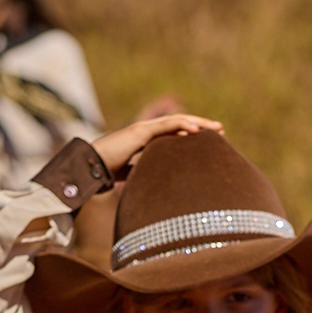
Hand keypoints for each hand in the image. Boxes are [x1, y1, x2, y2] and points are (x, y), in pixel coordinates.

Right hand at [93, 113, 221, 180]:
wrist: (90, 167)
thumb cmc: (109, 173)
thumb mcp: (137, 175)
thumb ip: (150, 176)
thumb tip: (163, 190)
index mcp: (148, 142)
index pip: (175, 134)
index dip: (194, 136)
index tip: (212, 141)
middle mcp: (148, 132)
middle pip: (180, 124)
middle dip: (202, 126)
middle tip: (221, 130)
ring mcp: (144, 130)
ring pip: (176, 121)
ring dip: (198, 124)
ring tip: (215, 128)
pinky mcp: (139, 132)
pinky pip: (165, 126)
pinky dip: (182, 126)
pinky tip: (196, 130)